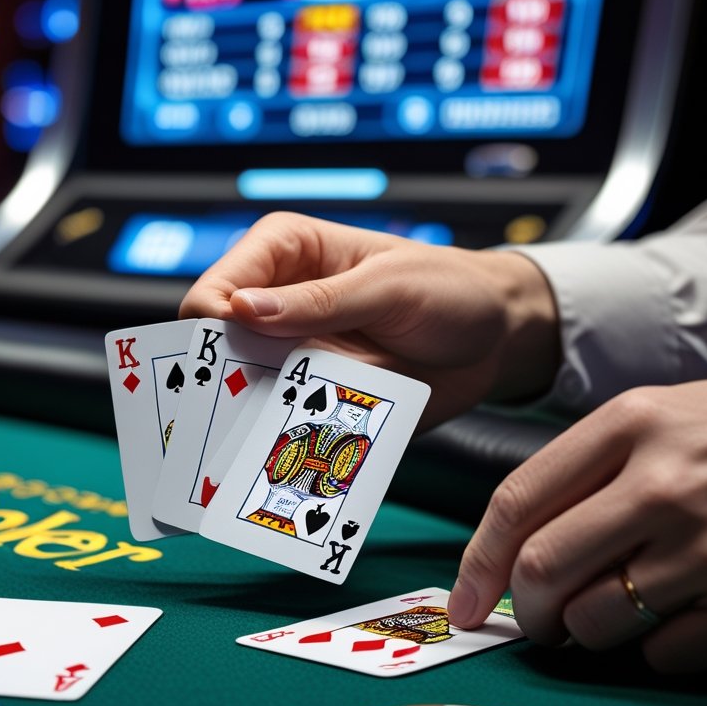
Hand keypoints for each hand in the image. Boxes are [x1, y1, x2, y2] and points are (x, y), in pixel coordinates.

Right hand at [179, 212, 560, 429]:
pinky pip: (280, 421)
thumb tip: (242, 309)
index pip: (215, 289)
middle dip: (219, 383)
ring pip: (240, 392)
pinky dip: (285, 438)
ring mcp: (290, 353)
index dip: (210, 327)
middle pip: (214, 346)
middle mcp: (274, 302)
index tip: (230, 361)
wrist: (496, 341)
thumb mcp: (389, 287)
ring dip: (251, 419)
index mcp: (283, 252)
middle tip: (231, 418)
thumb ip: (320, 300)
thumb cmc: (450, 290)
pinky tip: (296, 453)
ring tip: (266, 442)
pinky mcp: (311, 394)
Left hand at [448, 373, 706, 672]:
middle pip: (543, 569)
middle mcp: (666, 485)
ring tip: (609, 609)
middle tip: (535, 618)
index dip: (477, 563)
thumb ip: (582, 468)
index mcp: (632, 424)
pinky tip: (677, 614)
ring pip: (595, 621)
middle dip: (525, 609)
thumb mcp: (658, 416)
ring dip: (585, 631)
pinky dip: (653, 648)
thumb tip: (506, 547)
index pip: (517, 501)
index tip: (463, 603)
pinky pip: (663, 654)